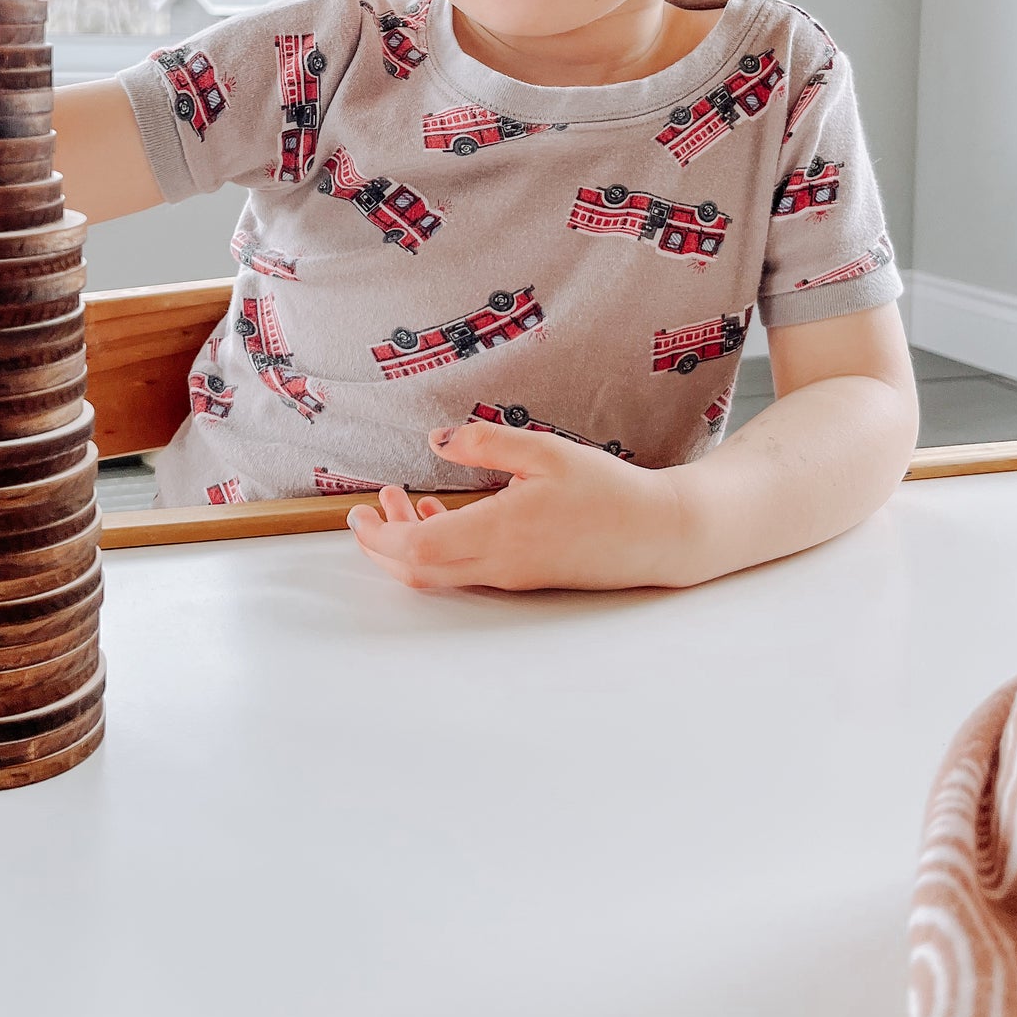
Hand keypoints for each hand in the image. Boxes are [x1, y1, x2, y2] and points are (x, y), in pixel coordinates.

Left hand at [345, 421, 687, 591]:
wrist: (657, 533)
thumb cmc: (606, 490)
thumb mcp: (545, 451)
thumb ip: (486, 442)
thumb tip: (436, 439)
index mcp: (499, 532)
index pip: (417, 549)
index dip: (379, 536)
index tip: (358, 511)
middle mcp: (499, 564)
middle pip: (419, 571)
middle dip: (382, 543)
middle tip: (367, 508)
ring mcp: (512, 576)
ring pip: (441, 573)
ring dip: (411, 542)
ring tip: (401, 501)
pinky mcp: (525, 576)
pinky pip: (466, 571)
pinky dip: (441, 548)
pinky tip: (444, 515)